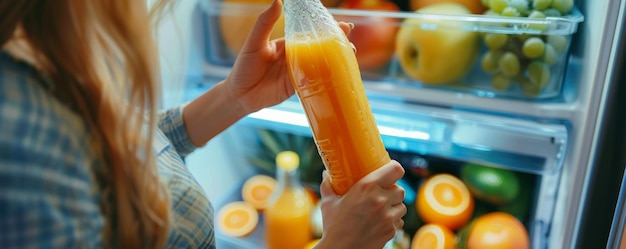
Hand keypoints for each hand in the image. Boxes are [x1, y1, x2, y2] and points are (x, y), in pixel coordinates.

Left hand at [223, 0, 353, 113]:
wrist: (238, 95)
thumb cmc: (243, 66)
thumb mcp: (254, 42)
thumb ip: (265, 23)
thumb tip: (279, 0)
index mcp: (288, 44)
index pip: (310, 33)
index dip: (325, 28)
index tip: (341, 24)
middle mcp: (295, 57)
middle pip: (320, 49)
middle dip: (337, 43)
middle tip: (349, 38)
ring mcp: (298, 73)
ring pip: (321, 64)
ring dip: (336, 60)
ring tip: (350, 54)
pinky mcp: (298, 87)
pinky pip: (315, 81)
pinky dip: (328, 77)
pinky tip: (339, 74)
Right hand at [315, 161, 406, 248]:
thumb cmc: (333, 226)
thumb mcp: (328, 202)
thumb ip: (328, 185)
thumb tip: (326, 173)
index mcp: (367, 187)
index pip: (395, 170)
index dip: (395, 168)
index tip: (390, 171)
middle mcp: (380, 200)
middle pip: (400, 189)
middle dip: (393, 191)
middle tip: (383, 194)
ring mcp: (388, 217)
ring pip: (402, 206)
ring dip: (395, 207)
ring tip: (383, 209)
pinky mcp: (391, 231)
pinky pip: (399, 221)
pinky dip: (393, 221)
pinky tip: (381, 222)